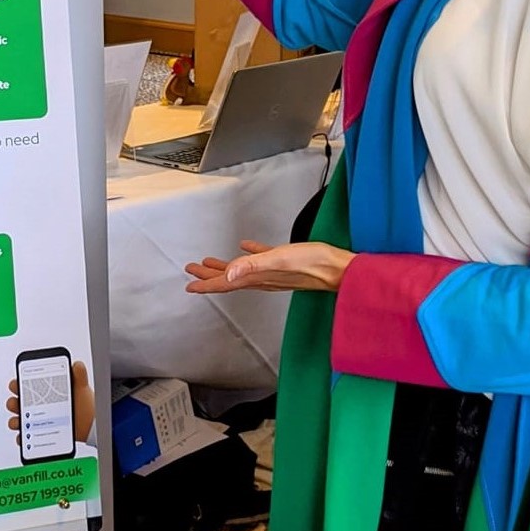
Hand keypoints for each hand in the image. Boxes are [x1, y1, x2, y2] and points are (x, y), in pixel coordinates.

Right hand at [6, 360, 95, 445]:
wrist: (90, 424)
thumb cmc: (82, 403)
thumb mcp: (80, 386)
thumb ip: (79, 374)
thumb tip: (77, 365)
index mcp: (43, 390)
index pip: (24, 384)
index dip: (17, 383)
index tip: (17, 383)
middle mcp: (37, 405)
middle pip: (16, 402)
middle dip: (13, 402)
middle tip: (18, 402)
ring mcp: (36, 420)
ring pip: (17, 420)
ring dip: (15, 421)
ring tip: (21, 421)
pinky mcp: (38, 435)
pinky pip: (25, 438)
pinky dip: (23, 438)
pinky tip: (26, 437)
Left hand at [185, 239, 354, 293]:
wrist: (339, 268)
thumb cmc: (314, 264)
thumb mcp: (280, 259)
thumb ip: (253, 265)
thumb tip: (228, 274)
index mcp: (259, 277)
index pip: (226, 283)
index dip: (207, 283)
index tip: (190, 284)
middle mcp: (264, 278)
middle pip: (230, 279)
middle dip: (210, 276)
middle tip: (193, 271)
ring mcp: (274, 273)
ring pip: (242, 272)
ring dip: (226, 268)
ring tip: (211, 262)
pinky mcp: (286, 264)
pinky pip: (261, 259)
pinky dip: (250, 255)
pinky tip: (247, 247)